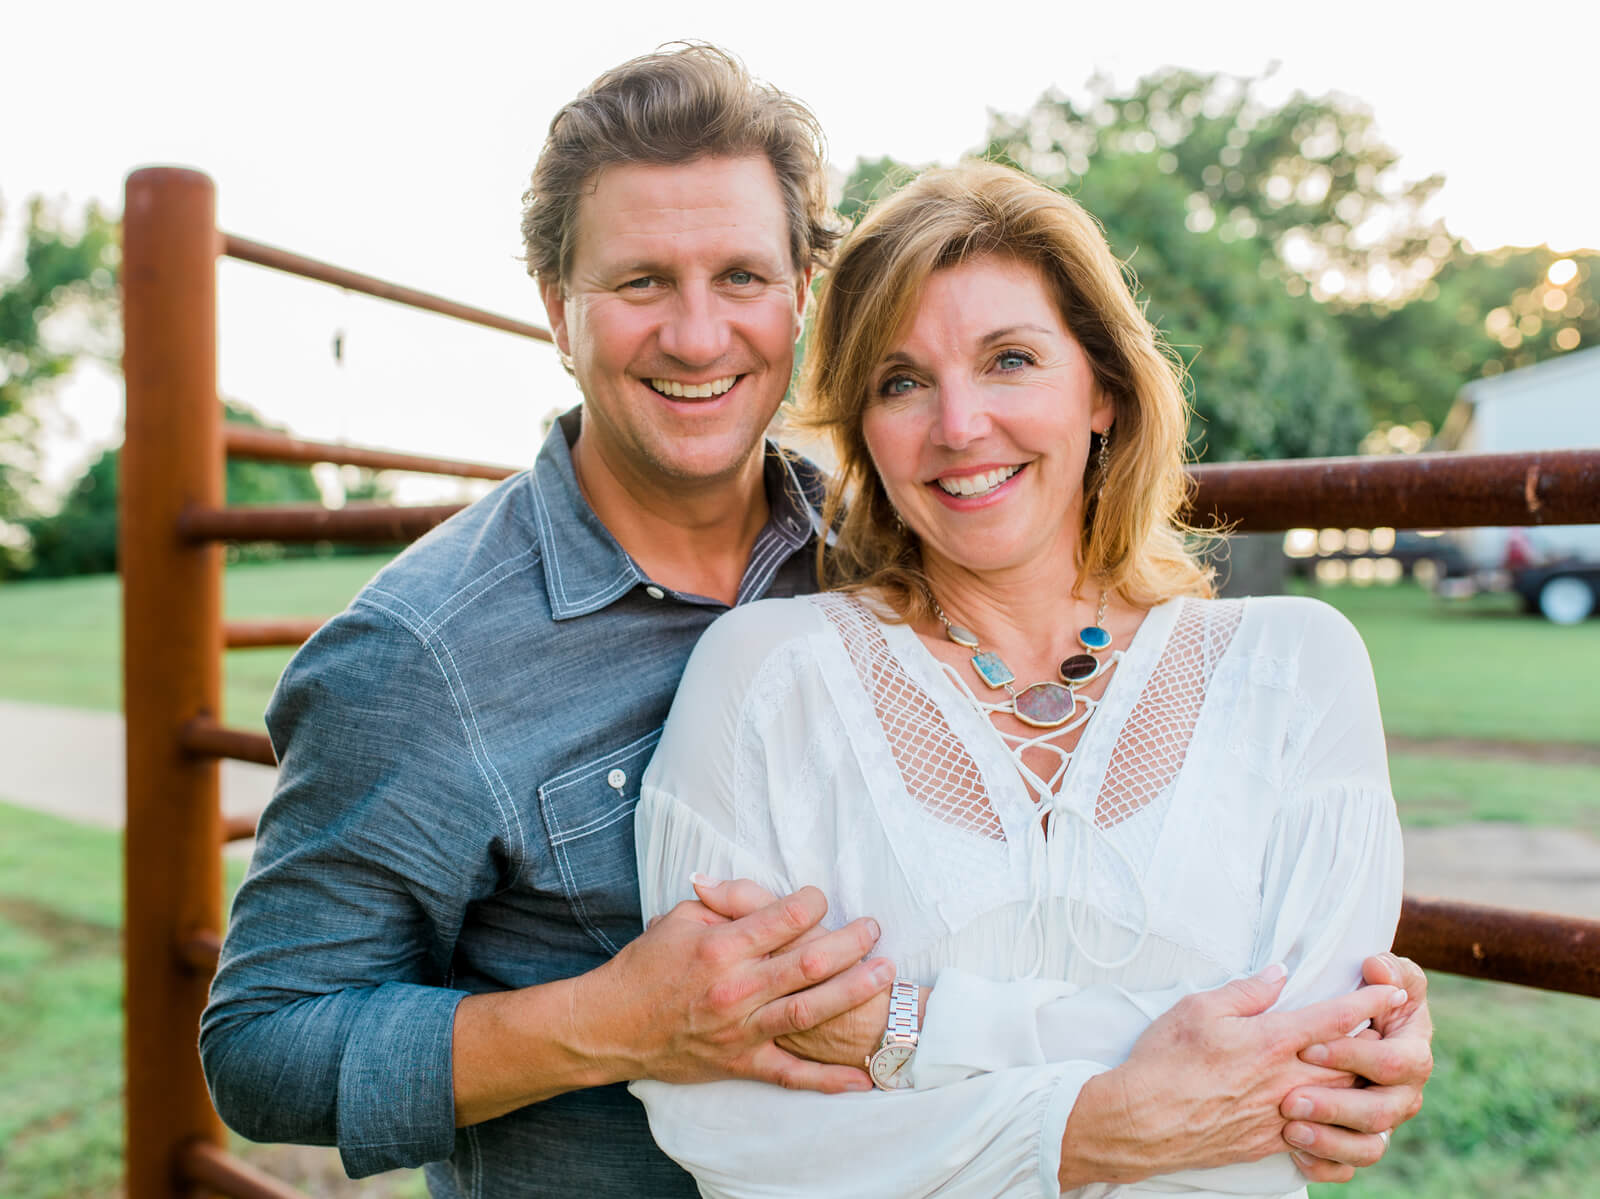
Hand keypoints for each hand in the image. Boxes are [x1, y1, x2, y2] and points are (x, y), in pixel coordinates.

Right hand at [586, 877, 891, 1092]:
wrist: (611, 1027)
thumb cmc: (646, 968)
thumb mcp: (678, 920)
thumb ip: (721, 902)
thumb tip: (750, 886)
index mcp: (721, 946)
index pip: (784, 917)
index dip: (813, 903)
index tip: (822, 899)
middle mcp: (736, 988)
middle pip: (810, 962)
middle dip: (852, 942)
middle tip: (874, 929)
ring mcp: (740, 1030)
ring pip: (810, 1010)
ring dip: (854, 991)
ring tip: (886, 973)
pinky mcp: (740, 1063)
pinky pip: (791, 1074)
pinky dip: (828, 1080)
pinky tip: (862, 1077)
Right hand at [1058, 965, 1407, 1188]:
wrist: (1144, 1121)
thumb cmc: (1166, 1060)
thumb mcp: (1199, 1008)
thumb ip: (1246, 991)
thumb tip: (1279, 973)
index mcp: (1272, 1040)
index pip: (1335, 1017)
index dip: (1368, 1002)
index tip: (1393, 991)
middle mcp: (1286, 1078)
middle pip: (1352, 1061)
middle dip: (1377, 1044)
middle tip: (1394, 1030)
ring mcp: (1283, 1114)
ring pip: (1343, 1100)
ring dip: (1363, 1083)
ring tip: (1373, 1070)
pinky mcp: (1272, 1142)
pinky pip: (1321, 1136)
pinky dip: (1338, 1124)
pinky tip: (1339, 1115)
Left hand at [1281, 953, 1434, 1181]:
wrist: (1346, 1028)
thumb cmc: (1363, 993)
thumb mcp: (1377, 974)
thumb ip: (1386, 968)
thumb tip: (1376, 966)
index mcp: (1412, 1049)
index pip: (1396, 1063)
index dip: (1355, 1057)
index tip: (1308, 1047)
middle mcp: (1404, 1090)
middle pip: (1383, 1112)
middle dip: (1337, 1107)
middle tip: (1290, 1100)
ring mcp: (1383, 1120)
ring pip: (1370, 1148)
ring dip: (1330, 1142)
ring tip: (1290, 1130)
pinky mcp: (1359, 1141)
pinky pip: (1349, 1168)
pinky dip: (1325, 1165)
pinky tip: (1295, 1153)